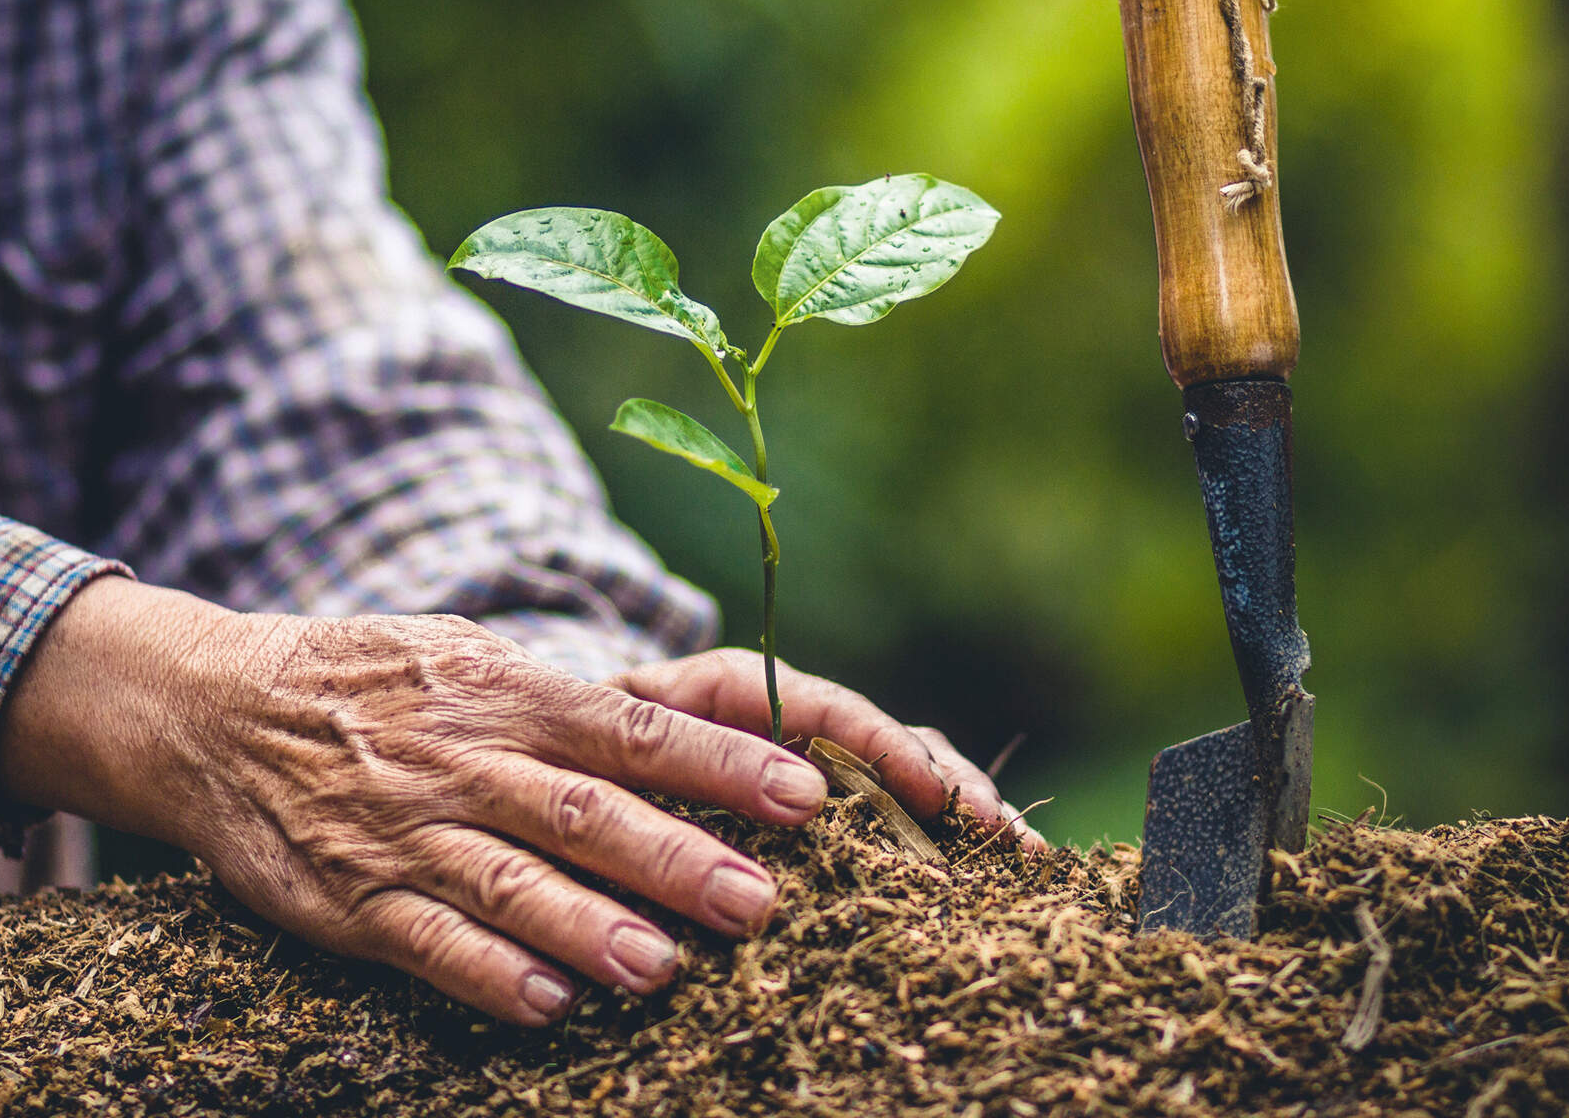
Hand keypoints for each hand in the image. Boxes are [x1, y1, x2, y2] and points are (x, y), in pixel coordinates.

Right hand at [0, 578, 833, 1025]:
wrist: (216, 710)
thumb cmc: (375, 683)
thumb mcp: (471, 659)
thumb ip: (569, 702)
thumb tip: (692, 718)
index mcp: (509, 694)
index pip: (635, 731)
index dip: (720, 766)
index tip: (803, 794)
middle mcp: (465, 761)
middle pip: (585, 812)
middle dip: (676, 858)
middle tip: (758, 901)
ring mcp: (405, 833)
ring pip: (510, 885)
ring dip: (589, 928)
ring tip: (663, 968)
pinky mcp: (351, 898)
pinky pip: (427, 942)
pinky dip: (487, 974)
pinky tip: (549, 1005)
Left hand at [605, 648, 1043, 850]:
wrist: (551, 761)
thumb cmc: (569, 754)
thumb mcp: (594, 754)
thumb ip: (640, 771)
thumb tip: (695, 829)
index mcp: (729, 692)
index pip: (822, 707)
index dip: (884, 746)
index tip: (932, 791)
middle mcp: (781, 724)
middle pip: (885, 740)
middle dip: (950, 786)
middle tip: (1000, 836)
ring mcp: (807, 765)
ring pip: (902, 778)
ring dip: (964, 815)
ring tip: (1016, 858)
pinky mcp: (821, 811)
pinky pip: (894, 816)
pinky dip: (942, 843)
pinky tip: (991, 875)